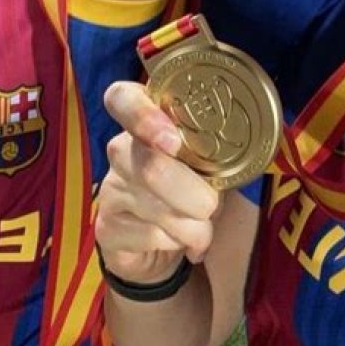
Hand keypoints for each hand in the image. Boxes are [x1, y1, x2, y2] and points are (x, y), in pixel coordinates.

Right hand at [96, 81, 219, 286]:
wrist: (161, 247)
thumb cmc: (190, 193)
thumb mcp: (206, 167)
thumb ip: (212, 152)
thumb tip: (238, 148)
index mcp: (145, 123)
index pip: (122, 98)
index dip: (144, 116)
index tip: (173, 142)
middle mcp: (120, 150)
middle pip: (151, 167)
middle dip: (194, 195)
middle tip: (211, 207)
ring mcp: (110, 189)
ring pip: (157, 208)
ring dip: (194, 227)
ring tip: (201, 230)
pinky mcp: (107, 227)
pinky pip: (151, 235)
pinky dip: (178, 244)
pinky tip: (179, 243)